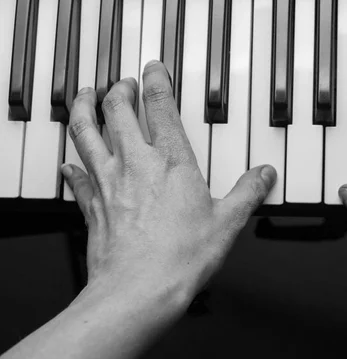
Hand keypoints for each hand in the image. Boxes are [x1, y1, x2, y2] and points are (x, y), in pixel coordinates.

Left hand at [63, 60, 275, 306]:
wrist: (139, 291)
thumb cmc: (181, 257)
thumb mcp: (228, 223)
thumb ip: (247, 192)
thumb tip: (264, 175)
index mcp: (171, 162)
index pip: (159, 107)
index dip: (155, 81)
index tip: (152, 67)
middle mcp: (135, 164)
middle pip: (117, 111)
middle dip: (118, 90)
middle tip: (121, 82)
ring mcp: (109, 183)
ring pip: (86, 133)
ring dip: (84, 110)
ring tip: (85, 96)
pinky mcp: (93, 207)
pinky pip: (77, 178)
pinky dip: (72, 165)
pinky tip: (69, 162)